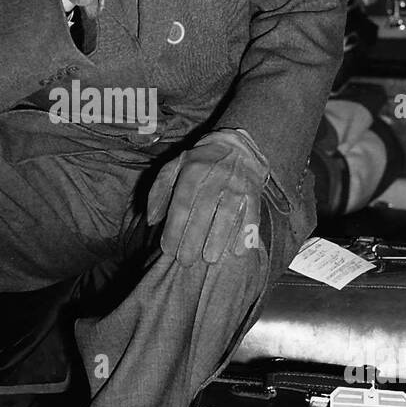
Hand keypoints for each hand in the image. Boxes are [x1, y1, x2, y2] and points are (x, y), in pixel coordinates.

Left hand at [146, 130, 268, 265]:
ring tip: (210, 259)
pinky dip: (246, 232)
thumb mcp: (174, 167)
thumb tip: (151, 220)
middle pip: (203, 212)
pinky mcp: (254, 191)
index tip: (168, 249)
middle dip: (193, 238)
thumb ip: (159, 190)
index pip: (181, 204)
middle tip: (185, 261)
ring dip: (219, 238)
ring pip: (227, 213)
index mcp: (193, 171)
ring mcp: (237, 184)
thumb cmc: (200, 163)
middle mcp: (216, 176)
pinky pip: (252, 213)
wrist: (237, 146)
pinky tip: (238, 251)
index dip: (174, 228)